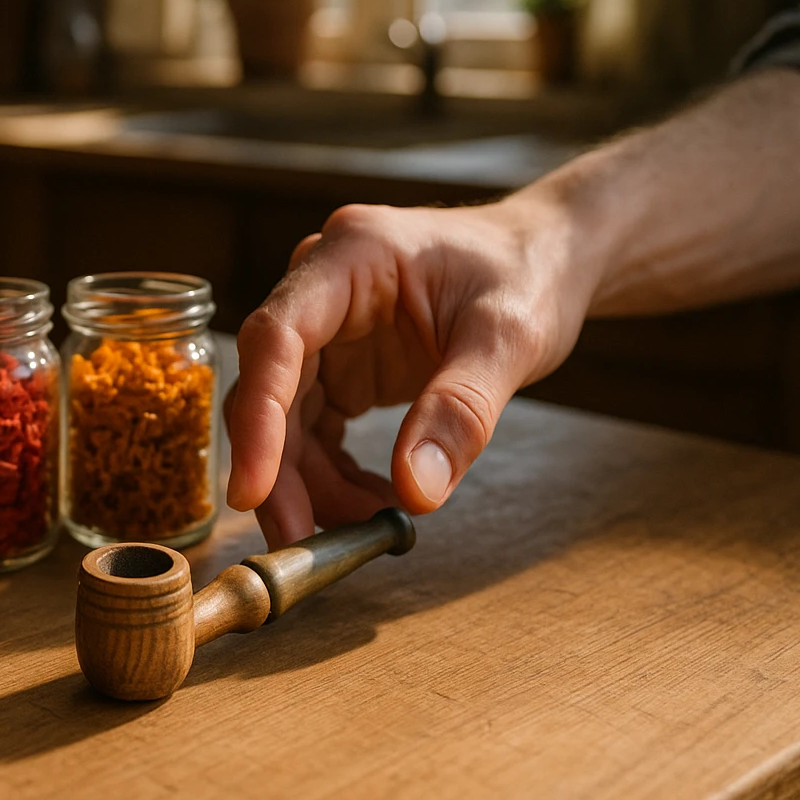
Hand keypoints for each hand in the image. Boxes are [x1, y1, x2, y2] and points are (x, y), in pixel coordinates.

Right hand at [226, 198, 595, 548]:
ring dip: (310, 482)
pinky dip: (334, 473)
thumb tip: (416, 493)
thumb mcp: (510, 338)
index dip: (259, 418)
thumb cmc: (529, 272)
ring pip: (286, 418)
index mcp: (350, 256)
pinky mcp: (338, 363)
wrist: (546, 256)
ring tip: (368, 524)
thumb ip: (461, 410)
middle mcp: (320, 288)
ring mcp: (325, 328)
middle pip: (269, 387)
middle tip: (302, 543)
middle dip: (280, 471)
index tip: (252, 491)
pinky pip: (313, 427)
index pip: (277, 338)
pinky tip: (374, 501)